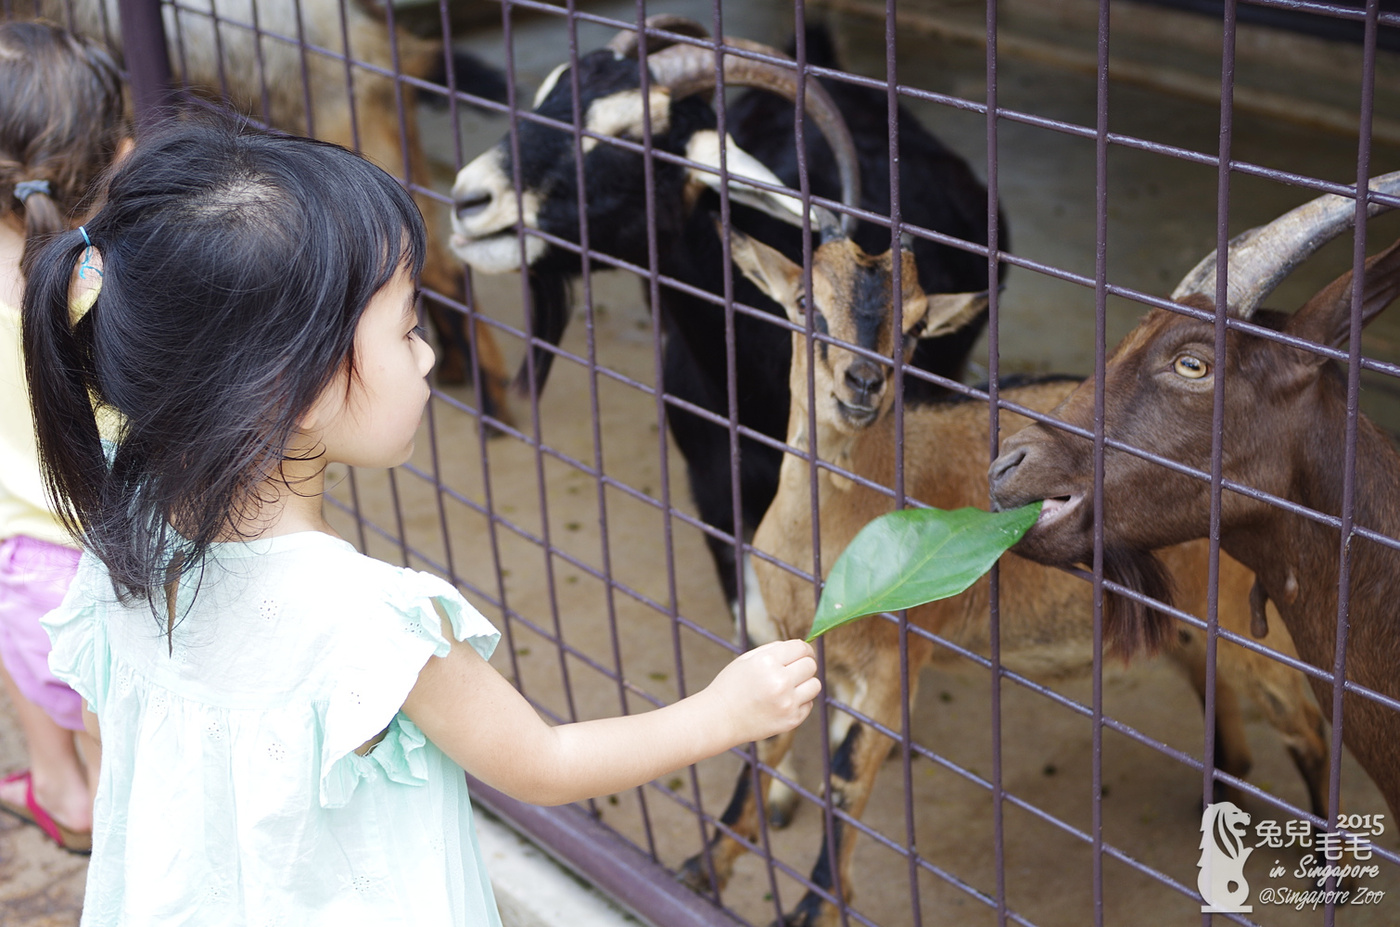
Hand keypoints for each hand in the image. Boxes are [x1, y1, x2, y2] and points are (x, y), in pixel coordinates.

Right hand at [704, 639, 820, 745]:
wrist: (720, 719)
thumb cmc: (732, 686)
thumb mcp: (747, 659)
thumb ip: (774, 649)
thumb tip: (801, 647)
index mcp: (767, 662)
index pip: (801, 648)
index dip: (804, 649)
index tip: (802, 653)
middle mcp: (780, 682)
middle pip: (811, 666)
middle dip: (803, 665)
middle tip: (791, 671)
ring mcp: (787, 703)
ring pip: (815, 685)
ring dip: (805, 684)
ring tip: (788, 687)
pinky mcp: (791, 720)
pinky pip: (809, 704)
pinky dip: (799, 702)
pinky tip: (782, 703)